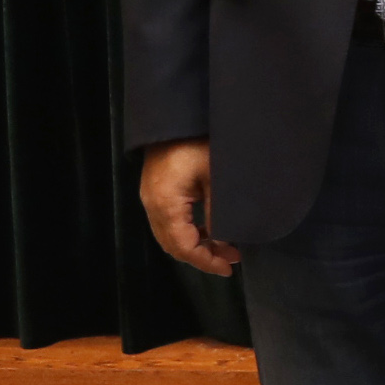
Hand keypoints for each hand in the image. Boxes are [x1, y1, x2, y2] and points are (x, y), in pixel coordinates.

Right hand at [139, 140, 237, 275]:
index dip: (205, 261)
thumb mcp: (216, 177)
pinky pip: (169, 222)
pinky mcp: (156, 191)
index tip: (229, 267)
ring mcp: (151, 198)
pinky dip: (189, 231)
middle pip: (173, 245)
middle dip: (202, 256)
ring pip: (170, 235)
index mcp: (165, 204)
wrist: (176, 116)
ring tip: (226, 247)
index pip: (183, 246)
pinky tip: (210, 229)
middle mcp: (152, 205)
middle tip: (233, 259)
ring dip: (196, 244)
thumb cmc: (199, 143)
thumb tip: (223, 242)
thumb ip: (217, 212)